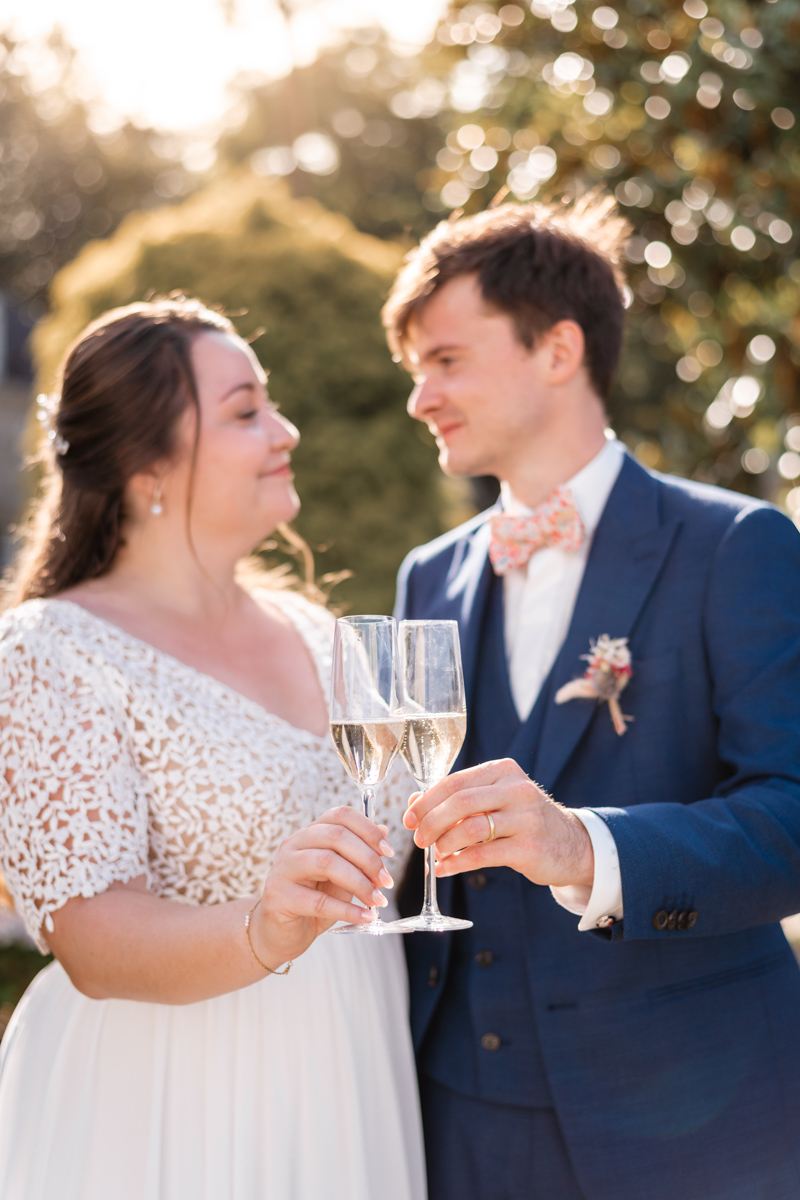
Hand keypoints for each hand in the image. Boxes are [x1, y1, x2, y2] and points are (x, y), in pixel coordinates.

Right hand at [250, 807, 393, 966]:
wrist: (280, 934)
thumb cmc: (312, 902)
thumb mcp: (340, 877)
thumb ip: (358, 855)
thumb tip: (384, 830)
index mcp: (310, 834)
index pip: (340, 816)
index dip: (368, 830)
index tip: (388, 852)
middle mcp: (293, 844)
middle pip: (336, 836)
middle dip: (368, 858)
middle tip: (387, 881)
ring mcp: (283, 869)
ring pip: (327, 863)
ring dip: (360, 882)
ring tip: (378, 900)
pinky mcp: (279, 897)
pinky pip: (319, 901)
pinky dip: (348, 910)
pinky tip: (366, 917)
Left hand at [403, 758, 593, 889]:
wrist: (570, 845)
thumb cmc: (522, 820)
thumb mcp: (494, 800)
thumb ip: (457, 798)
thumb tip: (413, 804)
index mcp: (504, 770)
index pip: (455, 782)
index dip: (426, 801)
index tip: (409, 818)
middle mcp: (517, 789)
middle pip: (460, 802)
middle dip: (431, 822)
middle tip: (418, 839)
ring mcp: (526, 818)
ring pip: (470, 828)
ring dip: (444, 844)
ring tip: (435, 854)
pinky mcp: (529, 848)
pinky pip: (482, 855)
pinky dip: (457, 863)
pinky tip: (445, 869)